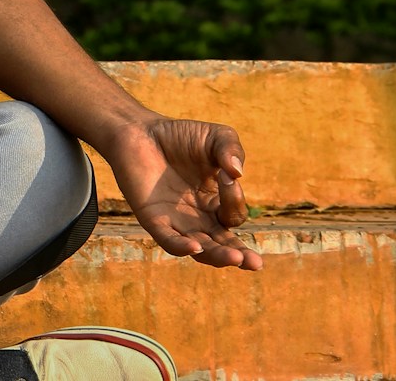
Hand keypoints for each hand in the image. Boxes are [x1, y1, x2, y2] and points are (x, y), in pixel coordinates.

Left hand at [103, 116, 262, 270]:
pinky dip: (181, 247)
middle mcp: (198, 218)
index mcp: (216, 202)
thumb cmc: (180, 136)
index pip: (232, 214)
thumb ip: (231, 149)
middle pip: (222, 243)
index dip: (235, 200)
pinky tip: (195, 247)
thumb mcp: (215, 137)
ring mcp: (176, 221)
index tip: (227, 174)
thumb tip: (238, 173)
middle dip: (239, 254)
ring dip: (217, 256)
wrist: (140, 132)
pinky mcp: (154, 219)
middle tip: (255, 263)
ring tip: (235, 259)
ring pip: (200, 249)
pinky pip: (169, 240)